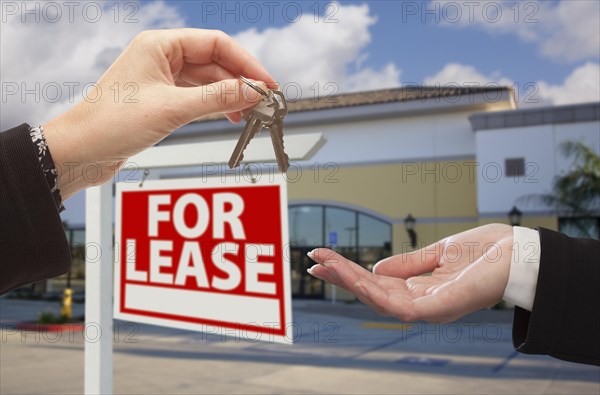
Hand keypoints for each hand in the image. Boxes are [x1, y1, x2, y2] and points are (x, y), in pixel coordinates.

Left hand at [43, 28, 275, 198]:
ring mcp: (161, 79)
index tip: (266, 83)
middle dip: (240, 82)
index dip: (246, 63)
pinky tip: (228, 116)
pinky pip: (197, 97)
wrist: (80, 152)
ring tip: (249, 113)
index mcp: (160, 45)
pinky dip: (215, 106)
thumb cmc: (110, 123)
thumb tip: (253, 91)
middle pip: (214, 63)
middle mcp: (161, 58)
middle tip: (263, 103)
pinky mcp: (160, 101)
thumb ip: (217, 98)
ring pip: (207, 82)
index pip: (216, 44)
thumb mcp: (172, 109)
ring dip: (230, 96)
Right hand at [308, 224, 512, 322]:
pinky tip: (356, 279)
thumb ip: (409, 263)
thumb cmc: (486, 252)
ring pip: (379, 300)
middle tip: (312, 261)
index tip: (324, 258)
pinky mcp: (439, 308)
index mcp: (421, 289)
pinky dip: (374, 293)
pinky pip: (399, 305)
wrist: (521, 253)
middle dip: (341, 277)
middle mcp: (422, 301)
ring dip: (350, 283)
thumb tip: (376, 270)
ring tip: (324, 265)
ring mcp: (430, 307)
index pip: (377, 283)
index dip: (350, 272)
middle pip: (372, 292)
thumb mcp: (439, 253)